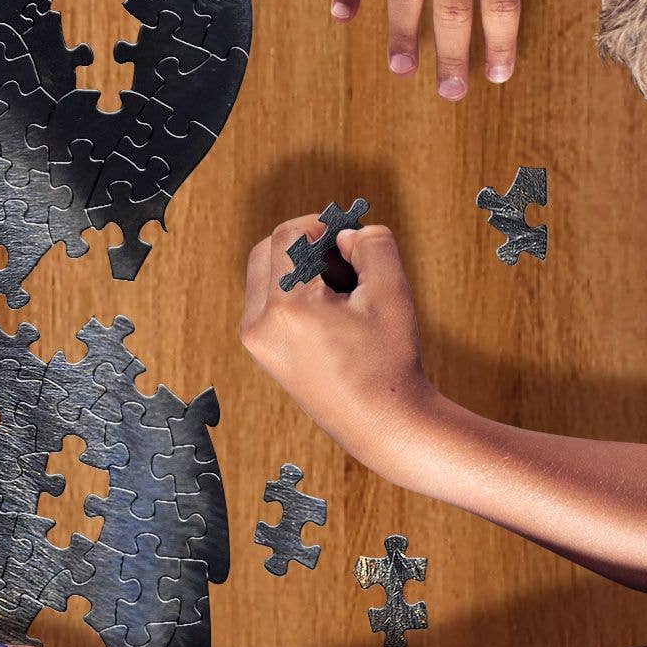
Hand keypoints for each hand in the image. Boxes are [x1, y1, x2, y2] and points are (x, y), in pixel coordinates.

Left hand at [238, 210, 434, 458]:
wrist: (381, 422)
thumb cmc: (388, 362)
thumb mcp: (390, 292)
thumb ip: (372, 245)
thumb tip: (344, 235)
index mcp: (287, 308)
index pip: (287, 236)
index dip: (319, 224)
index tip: (347, 232)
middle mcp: (260, 324)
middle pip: (268, 251)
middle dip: (305, 243)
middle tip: (345, 257)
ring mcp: (256, 341)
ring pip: (265, 275)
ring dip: (297, 267)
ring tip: (342, 288)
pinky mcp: (262, 352)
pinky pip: (267, 301)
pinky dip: (292, 291)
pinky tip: (331, 309)